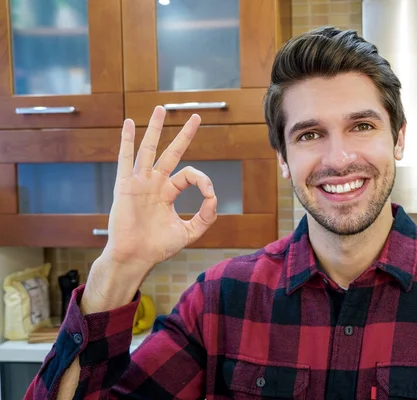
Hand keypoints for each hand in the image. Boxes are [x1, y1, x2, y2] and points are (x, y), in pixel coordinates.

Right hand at [82, 106, 216, 311]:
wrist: (135, 257)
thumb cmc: (158, 247)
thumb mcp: (189, 232)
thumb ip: (206, 217)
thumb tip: (214, 197)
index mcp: (168, 193)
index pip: (189, 175)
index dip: (203, 181)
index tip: (210, 196)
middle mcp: (155, 183)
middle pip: (171, 152)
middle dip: (184, 135)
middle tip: (196, 117)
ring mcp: (139, 182)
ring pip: (149, 149)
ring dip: (154, 128)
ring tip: (160, 109)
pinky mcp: (125, 185)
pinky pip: (125, 159)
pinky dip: (126, 141)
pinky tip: (128, 124)